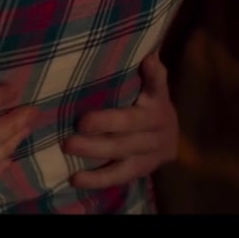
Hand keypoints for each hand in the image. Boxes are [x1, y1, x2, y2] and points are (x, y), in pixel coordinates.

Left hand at [62, 53, 178, 189]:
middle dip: (95, 144)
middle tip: (67, 142)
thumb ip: (154, 75)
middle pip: (124, 143)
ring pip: (123, 164)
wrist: (170, 133)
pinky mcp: (142, 172)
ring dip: (96, 165)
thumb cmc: (151, 102)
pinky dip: (99, 181)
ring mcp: (150, 158)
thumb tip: (150, 56)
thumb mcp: (155, 88)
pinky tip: (76, 179)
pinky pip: (121, 178)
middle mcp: (157, 138)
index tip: (83, 122)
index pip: (132, 119)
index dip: (109, 122)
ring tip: (71, 163)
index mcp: (157, 114)